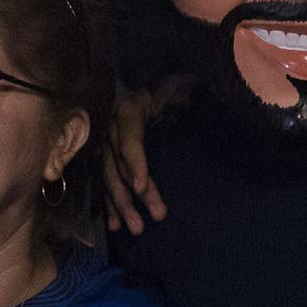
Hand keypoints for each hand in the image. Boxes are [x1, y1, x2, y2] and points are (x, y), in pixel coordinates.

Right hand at [103, 76, 190, 235]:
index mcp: (129, 106)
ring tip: (134, 229)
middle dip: (132, 194)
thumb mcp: (180, 83)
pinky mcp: (106, 153)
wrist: (157, 78)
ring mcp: (105, 140)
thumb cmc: (173, 83)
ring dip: (121, 205)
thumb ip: (187, 93)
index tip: (141, 186)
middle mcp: (111, 124)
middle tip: (154, 217)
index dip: (134, 162)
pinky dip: (110, 203)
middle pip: (117, 162)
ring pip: (109, 176)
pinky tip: (115, 225)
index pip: (129, 136)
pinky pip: (105, 180)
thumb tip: (201, 99)